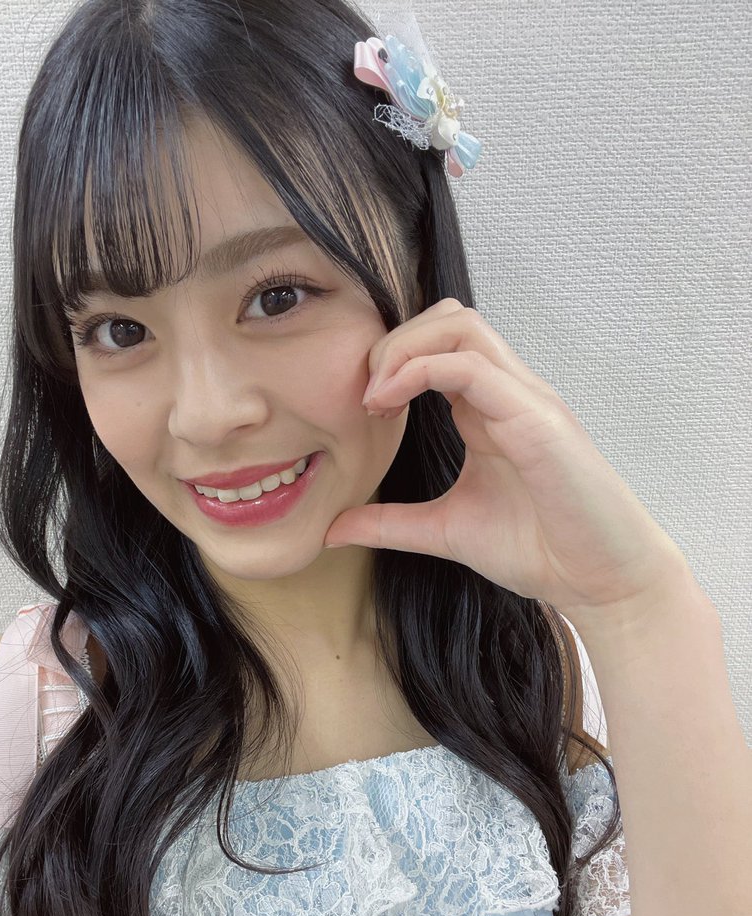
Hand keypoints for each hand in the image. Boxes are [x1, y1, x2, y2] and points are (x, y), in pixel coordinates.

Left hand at [323, 299, 690, 626]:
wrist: (600, 582)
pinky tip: (391, 404)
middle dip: (394, 342)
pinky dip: (422, 371)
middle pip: (448, 318)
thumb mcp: (444, 532)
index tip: (359, 408)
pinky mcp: (538, 421)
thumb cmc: (540, 551)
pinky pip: (474, 368)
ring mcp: (527, 400)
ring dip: (404, 350)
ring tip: (375, 396)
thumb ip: (389, 524)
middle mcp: (510, 392)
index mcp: (489, 409)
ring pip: (461, 327)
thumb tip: (331, 529)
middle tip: (362, 393)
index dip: (390, 361)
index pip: (439, 345)